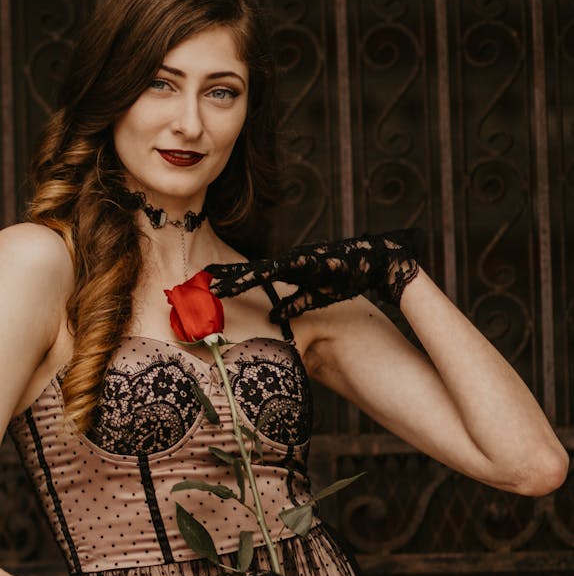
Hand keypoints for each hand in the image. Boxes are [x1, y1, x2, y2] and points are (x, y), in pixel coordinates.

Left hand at [205, 230, 421, 321]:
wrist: (376, 260)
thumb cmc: (346, 276)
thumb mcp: (316, 295)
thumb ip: (295, 304)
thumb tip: (272, 316)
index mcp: (290, 269)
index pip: (255, 274)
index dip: (232, 278)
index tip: (207, 283)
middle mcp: (292, 261)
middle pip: (253, 270)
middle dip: (228, 277)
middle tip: (200, 283)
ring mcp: (302, 260)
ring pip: (266, 269)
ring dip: (241, 278)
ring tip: (218, 287)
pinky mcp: (316, 262)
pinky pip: (289, 270)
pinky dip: (271, 274)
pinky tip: (256, 279)